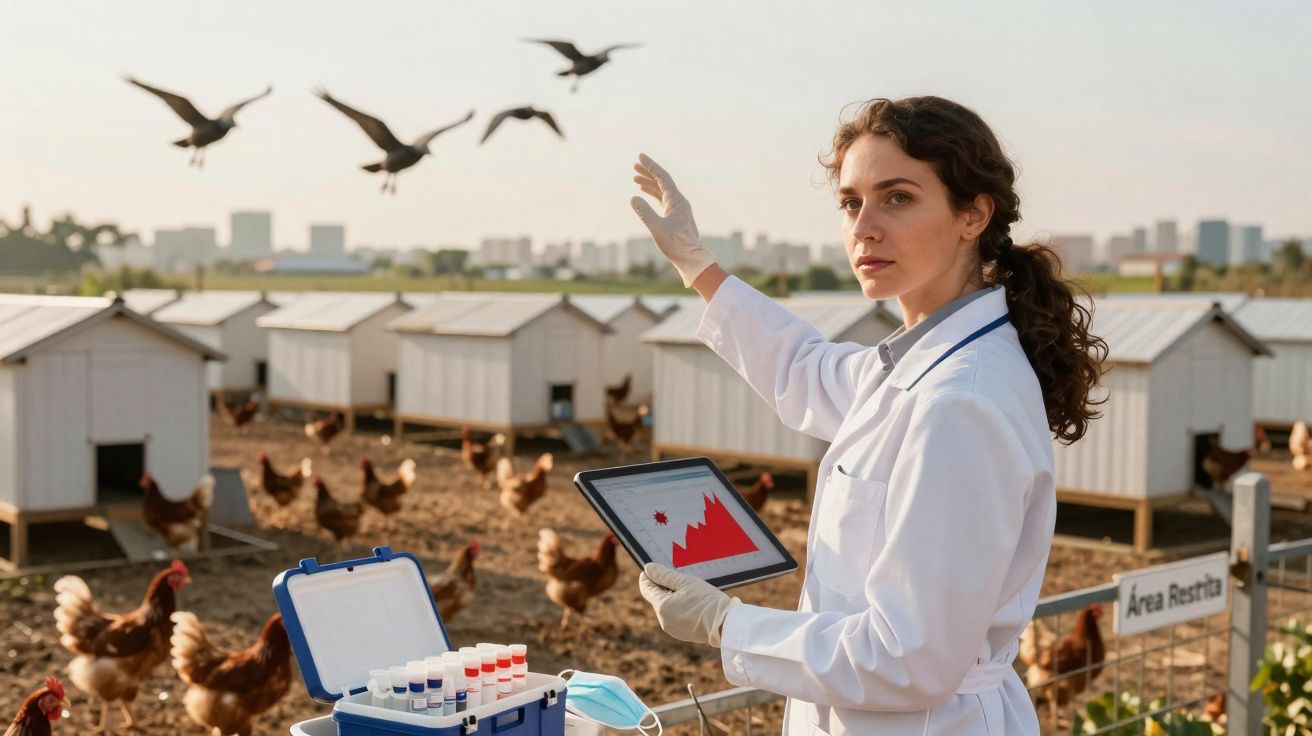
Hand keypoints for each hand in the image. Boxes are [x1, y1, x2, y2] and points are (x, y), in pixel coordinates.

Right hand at [629, 153, 718, 287]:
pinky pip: (662, 200)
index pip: (662, 178)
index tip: (640, 157)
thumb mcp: (656, 228)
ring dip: (649, 183)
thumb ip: (644, 212)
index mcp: (677, 201)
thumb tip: (633, 199)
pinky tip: (644, 193)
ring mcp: (678, 209)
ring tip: (635, 178)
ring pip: (661, 191)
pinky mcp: (675, 218)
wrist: (691, 259)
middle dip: (649, 172)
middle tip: (635, 165)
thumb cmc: (676, 244)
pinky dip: (652, 195)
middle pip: (662, 181)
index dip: (651, 166)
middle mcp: (679, 202)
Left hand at [638, 562, 739, 646]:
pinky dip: (679, 607)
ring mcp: (672, 629)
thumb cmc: (707, 601)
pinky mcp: (682, 633)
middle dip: (663, 586)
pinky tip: (693, 602)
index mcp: (662, 607)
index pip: (646, 588)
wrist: (726, 625)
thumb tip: (648, 569)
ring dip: (673, 596)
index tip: (653, 568)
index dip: (648, 576)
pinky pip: (675, 616)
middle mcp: (663, 620)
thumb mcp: (686, 582)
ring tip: (690, 589)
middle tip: (678, 576)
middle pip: (656, 597)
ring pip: (666, 606)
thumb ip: (664, 575)